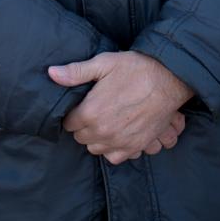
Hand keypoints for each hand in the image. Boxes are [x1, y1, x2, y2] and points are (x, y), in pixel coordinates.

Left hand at [47, 51, 193, 164]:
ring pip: (96, 149)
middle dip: (83, 126)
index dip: (73, 113)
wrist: (168, 79)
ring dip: (97, 138)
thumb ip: (75, 72)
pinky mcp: (136, 146)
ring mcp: (120, 142)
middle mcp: (103, 132)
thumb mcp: (103, 63)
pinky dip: (113, 148)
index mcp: (91, 112)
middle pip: (81, 138)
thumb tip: (51, 73)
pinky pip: (115, 157)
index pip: (69, 124)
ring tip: (104, 121)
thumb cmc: (134, 68)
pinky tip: (117, 133)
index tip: (81, 105)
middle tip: (93, 110)